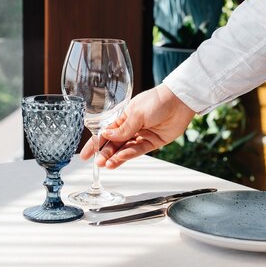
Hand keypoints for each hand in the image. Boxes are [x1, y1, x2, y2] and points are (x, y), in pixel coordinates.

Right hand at [79, 84, 194, 168]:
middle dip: (105, 153)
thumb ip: (123, 128)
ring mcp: (141, 135)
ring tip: (107, 165)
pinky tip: (121, 158)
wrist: (179, 101)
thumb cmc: (157, 101)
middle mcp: (131, 127)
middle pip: (115, 143)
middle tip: (97, 163)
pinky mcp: (152, 142)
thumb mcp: (136, 113)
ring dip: (116, 157)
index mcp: (124, 117)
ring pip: (125, 149)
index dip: (95, 143)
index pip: (106, 132)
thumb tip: (107, 137)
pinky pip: (138, 150)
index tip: (86, 154)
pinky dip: (129, 154)